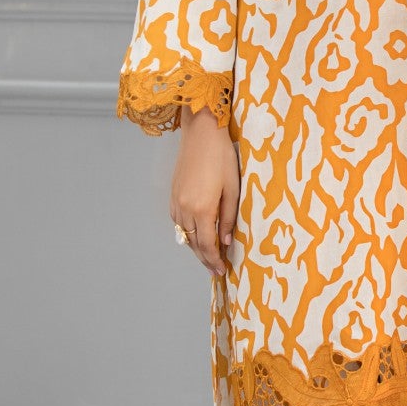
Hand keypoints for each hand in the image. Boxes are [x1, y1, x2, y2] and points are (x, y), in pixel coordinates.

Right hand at [171, 105, 238, 275]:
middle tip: (216, 271)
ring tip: (209, 257)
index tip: (222, 271)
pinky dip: (188, 233)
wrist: (201, 134)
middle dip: (206, 260)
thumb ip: (228, 218)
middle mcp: (185, 209)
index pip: (207, 245)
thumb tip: (226, 241)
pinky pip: (178, 222)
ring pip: (185, 235)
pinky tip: (197, 235)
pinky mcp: (173, 195)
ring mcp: (176, 202)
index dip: (215, 260)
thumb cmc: (222, 158)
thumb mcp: (233, 190)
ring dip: (196, 248)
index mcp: (202, 209)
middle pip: (194, 244)